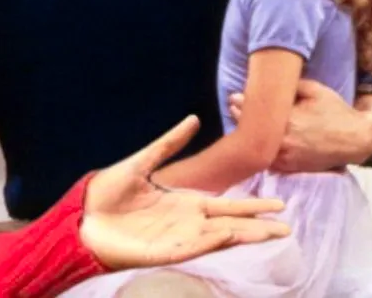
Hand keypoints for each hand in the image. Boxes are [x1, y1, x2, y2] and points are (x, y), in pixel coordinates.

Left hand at [80, 116, 288, 269]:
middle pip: (231, 224)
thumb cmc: (108, 192)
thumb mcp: (141, 162)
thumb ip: (168, 143)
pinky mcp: (163, 252)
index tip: (279, 205)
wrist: (83, 215)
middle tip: (287, 227)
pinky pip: (193, 248)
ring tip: (271, 233)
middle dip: (258, 226)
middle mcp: (186, 223)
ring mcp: (177, 239)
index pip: (226, 205)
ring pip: (219, 239)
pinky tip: (229, 234)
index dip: (252, 206)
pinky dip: (211, 242)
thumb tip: (194, 119)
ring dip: (243, 235)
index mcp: (184, 203)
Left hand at [231, 79, 371, 171]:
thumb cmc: (334, 111)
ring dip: (247, 134)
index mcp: (288, 120)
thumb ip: (289, 85)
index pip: (254, 111)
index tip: (234, 96)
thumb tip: (266, 82)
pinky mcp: (287, 167)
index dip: (240, 103)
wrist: (354, 140)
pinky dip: (257, 149)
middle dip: (240, 115)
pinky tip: (253, 139)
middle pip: (250, 128)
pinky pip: (264, 159)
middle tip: (233, 105)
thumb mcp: (314, 90)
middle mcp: (284, 141)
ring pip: (255, 145)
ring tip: (242, 121)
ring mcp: (284, 157)